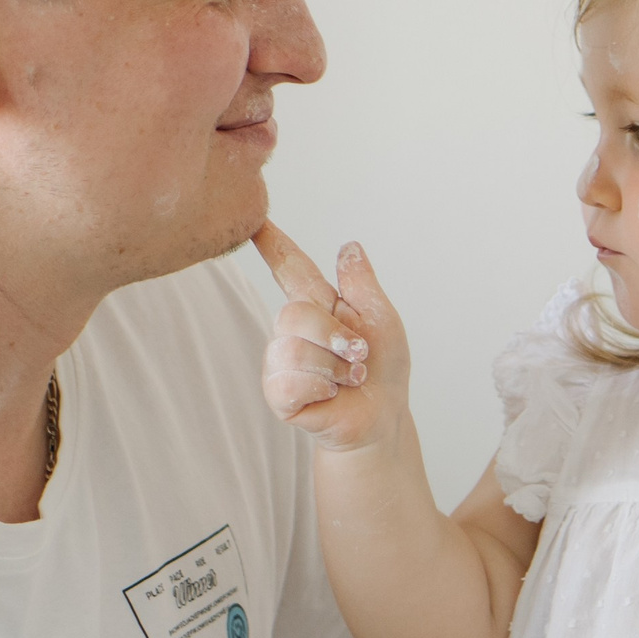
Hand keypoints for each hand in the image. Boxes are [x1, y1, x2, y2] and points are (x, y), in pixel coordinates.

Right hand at [253, 222, 407, 452]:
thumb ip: (361, 284)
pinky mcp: (278, 393)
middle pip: (294, 314)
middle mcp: (293, 330)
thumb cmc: (384, 367)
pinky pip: (288, 381)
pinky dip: (320, 387)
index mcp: (319, 305)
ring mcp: (281, 362)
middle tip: (358, 355)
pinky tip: (331, 394)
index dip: (273, 245)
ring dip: (334, 367)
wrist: (383, 415)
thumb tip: (350, 246)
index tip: (255, 222)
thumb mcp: (381, 319)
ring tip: (348, 377)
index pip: (291, 268)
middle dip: (335, 336)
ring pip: (292, 349)